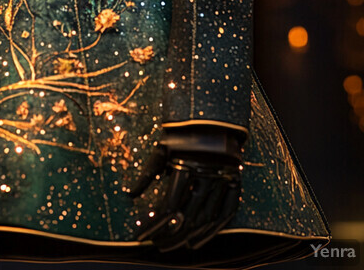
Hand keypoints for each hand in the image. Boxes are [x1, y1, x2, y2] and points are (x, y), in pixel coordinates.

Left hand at [126, 123, 244, 250]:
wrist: (209, 118)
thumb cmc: (179, 134)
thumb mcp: (160, 150)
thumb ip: (147, 174)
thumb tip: (130, 195)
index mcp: (185, 167)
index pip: (168, 206)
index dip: (154, 224)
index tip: (142, 235)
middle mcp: (206, 176)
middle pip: (186, 216)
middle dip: (169, 234)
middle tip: (156, 245)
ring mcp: (222, 181)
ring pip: (206, 218)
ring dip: (189, 236)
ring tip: (172, 246)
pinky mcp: (235, 182)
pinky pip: (226, 213)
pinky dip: (213, 230)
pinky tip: (198, 242)